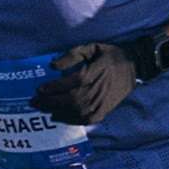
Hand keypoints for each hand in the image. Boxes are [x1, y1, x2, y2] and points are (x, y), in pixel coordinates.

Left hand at [31, 41, 146, 125]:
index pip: (71, 82)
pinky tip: (59, 117)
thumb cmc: (110, 55)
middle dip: (49, 102)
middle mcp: (98, 88)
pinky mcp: (105, 110)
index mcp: (95, 72)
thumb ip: (72, 54)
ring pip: (76, 111)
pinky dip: (70, 120)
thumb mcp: (92, 48)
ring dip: (57, 112)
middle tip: (34, 102)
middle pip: (70, 99)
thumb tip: (52, 66)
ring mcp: (102, 101)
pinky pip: (85, 119)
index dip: (54, 87)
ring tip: (44, 109)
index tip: (39, 89)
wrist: (134, 66)